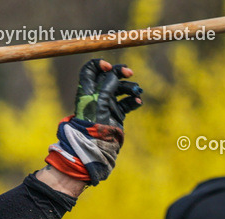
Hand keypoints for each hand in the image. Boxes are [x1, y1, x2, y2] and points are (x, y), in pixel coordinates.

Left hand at [45, 59, 143, 185]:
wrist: (95, 148)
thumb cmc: (92, 125)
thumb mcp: (99, 100)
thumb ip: (107, 83)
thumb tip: (114, 71)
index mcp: (86, 91)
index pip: (90, 70)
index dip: (100, 64)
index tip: (109, 67)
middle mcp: (96, 96)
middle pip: (109, 76)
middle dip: (120, 72)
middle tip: (129, 73)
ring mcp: (106, 104)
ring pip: (120, 88)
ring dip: (130, 87)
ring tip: (137, 92)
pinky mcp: (115, 113)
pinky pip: (127, 102)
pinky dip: (133, 100)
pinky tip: (138, 103)